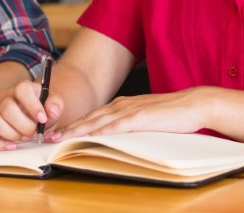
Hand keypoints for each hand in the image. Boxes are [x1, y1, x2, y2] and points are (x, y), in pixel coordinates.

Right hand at [0, 80, 61, 150]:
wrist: (34, 115)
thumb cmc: (42, 109)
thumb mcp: (52, 104)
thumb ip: (55, 105)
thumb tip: (53, 111)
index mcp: (22, 88)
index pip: (22, 89)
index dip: (33, 105)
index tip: (43, 119)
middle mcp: (5, 97)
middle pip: (7, 108)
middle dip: (23, 125)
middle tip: (35, 132)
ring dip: (11, 133)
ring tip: (25, 138)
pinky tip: (12, 146)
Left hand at [51, 88, 214, 140]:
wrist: (194, 104)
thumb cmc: (175, 113)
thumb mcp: (148, 118)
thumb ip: (132, 123)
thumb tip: (119, 135)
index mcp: (125, 105)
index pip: (95, 115)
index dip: (76, 124)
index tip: (60, 132)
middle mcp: (123, 105)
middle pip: (90, 118)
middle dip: (69, 127)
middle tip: (50, 137)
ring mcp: (130, 110)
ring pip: (97, 121)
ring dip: (76, 130)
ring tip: (60, 139)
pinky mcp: (139, 118)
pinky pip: (114, 126)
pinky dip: (98, 132)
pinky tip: (87, 138)